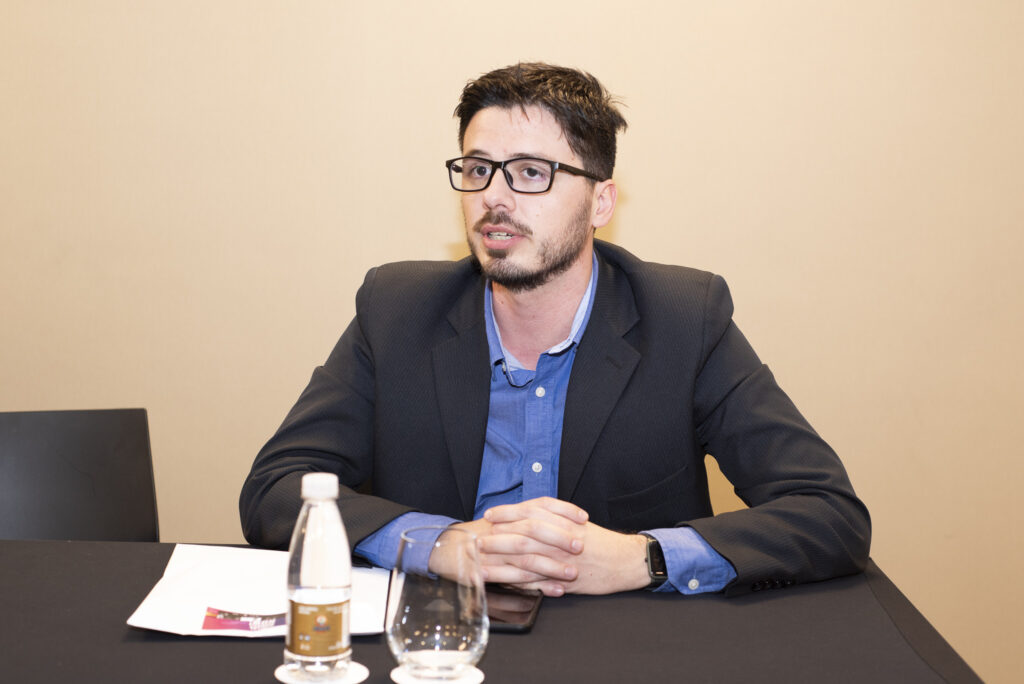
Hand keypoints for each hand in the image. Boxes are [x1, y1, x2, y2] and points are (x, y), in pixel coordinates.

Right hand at [429, 498, 586, 595]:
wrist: (448, 548)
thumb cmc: (481, 534)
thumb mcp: (504, 521)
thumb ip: (527, 518)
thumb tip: (560, 519)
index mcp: (511, 515)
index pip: (540, 505)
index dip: (563, 510)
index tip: (583, 517)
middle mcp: (505, 529)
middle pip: (535, 529)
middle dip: (560, 537)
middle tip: (581, 545)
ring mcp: (498, 552)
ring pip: (529, 557)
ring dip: (553, 566)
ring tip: (573, 573)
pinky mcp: (493, 572)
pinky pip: (519, 580)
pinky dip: (540, 586)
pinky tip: (556, 590)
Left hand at [479, 498, 650, 594]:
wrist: (626, 560)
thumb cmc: (602, 542)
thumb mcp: (578, 523)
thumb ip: (554, 519)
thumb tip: (528, 517)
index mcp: (564, 520)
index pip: (531, 511)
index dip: (508, 512)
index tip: (491, 515)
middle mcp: (561, 538)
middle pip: (523, 533)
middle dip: (498, 537)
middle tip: (478, 540)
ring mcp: (562, 560)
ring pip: (526, 559)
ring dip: (500, 562)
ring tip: (481, 565)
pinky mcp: (564, 580)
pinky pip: (537, 582)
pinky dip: (517, 583)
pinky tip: (503, 585)